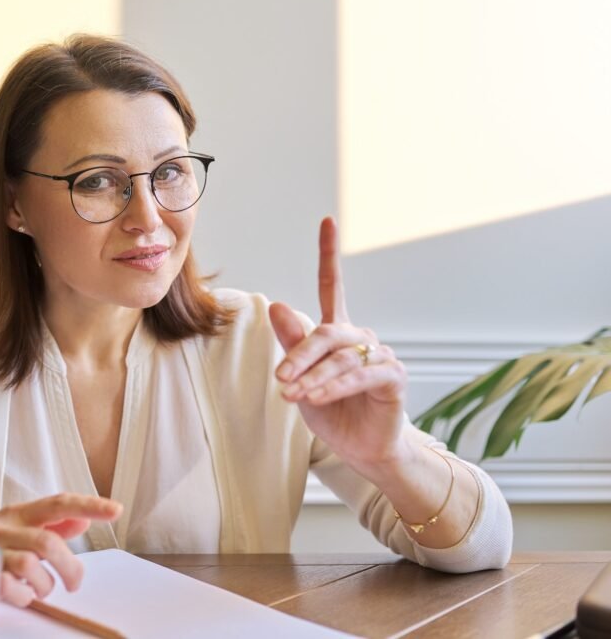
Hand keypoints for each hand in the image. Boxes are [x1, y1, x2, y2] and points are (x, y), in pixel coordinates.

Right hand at [0, 493, 121, 606]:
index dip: (89, 504)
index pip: (59, 502)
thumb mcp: (19, 528)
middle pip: (49, 542)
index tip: (116, 510)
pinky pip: (11, 589)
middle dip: (70, 567)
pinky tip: (21, 595)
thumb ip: (51, 524)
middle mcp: (5, 526)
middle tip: (74, 583)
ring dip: (44, 585)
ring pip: (31, 567)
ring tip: (41, 590)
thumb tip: (83, 519)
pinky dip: (23, 597)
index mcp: (19, 513)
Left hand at [268, 217, 410, 470]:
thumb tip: (277, 305)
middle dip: (300, 354)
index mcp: (337, 333)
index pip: (333, 286)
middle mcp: (361, 338)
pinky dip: (334, 386)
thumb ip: (292, 345)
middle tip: (280, 379)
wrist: (361, 450)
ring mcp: (380, 356)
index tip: (328, 221)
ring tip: (292, 395)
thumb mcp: (301, 380)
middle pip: (327, 333)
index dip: (330, 254)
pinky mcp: (393, 377)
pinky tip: (316, 398)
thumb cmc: (332, 413)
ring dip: (313, 377)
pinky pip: (361, 375)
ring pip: (340, 358)